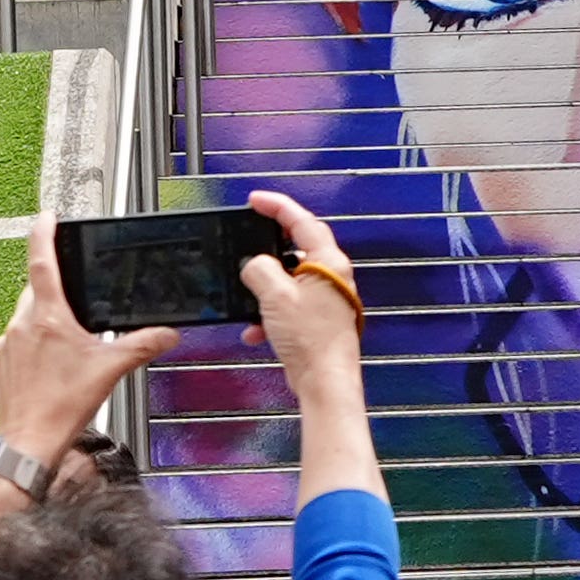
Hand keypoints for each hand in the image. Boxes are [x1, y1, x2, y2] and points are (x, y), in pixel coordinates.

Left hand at [0, 221, 183, 465]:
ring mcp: (6, 347)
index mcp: (47, 318)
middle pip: (35, 291)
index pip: (41, 262)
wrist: (28, 442)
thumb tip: (167, 333)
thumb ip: (143, 345)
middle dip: (54, 289)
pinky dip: (33, 349)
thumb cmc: (62, 407)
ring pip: (25, 319)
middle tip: (75, 299)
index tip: (47, 217)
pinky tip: (52, 370)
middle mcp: (20, 326)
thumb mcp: (112, 369)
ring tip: (69, 346)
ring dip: (45, 322)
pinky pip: (17, 346)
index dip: (44, 235)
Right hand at [234, 189, 366, 397]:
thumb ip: (260, 270)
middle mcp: (332, 277)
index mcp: (329, 263)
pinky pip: (288, 306)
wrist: (323, 379)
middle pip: (296, 248)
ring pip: (289, 281)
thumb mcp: (274, 295)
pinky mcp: (317, 319)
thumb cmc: (311, 339)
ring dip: (265, 291)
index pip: (302, 221)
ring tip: (251, 301)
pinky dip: (269, 314)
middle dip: (267, 251)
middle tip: (247, 243)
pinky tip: (257, 330)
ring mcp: (326, 298)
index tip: (256, 200)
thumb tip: (255, 265)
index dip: (277, 206)